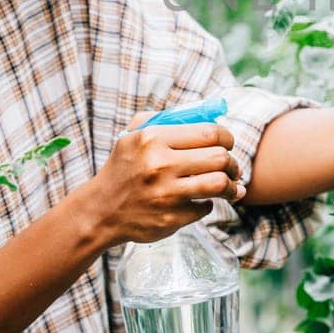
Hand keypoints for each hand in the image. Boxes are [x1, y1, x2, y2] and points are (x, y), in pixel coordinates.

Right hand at [81, 113, 242, 245]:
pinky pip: (205, 207)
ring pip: (220, 183)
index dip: (227, 138)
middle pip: (220, 158)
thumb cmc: (123, 168)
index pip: (209, 132)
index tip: (228, 144)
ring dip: (233, 186)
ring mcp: (165, 195)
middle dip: (233, 163)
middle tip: (232, 167)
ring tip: (232, 187)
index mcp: (152, 139)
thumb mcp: (133, 134)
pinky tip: (200, 201)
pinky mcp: (170, 219)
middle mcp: (159, 165)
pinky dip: (207, 204)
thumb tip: (208, 113)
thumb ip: (165, 118)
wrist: (100, 211)